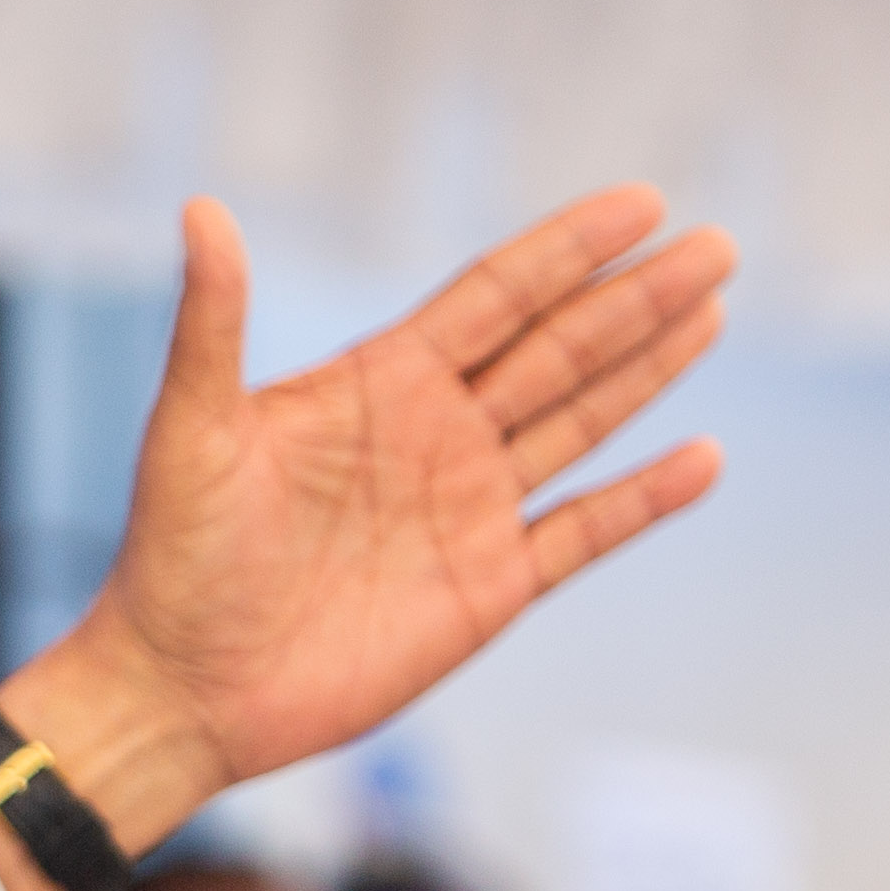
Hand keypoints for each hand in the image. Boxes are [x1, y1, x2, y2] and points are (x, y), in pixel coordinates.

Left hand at [0, 192, 729, 851]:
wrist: (179, 687)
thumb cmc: (171, 556)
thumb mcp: (192, 428)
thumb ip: (213, 321)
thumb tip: (202, 210)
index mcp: (380, 383)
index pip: (495, 297)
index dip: (567, 250)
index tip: (643, 202)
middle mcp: (436, 435)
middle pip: (558, 349)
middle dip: (635, 298)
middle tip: (718, 246)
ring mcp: (468, 510)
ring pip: (580, 423)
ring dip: (649, 369)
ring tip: (714, 308)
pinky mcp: (487, 589)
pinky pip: (583, 533)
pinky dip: (643, 499)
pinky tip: (701, 458)